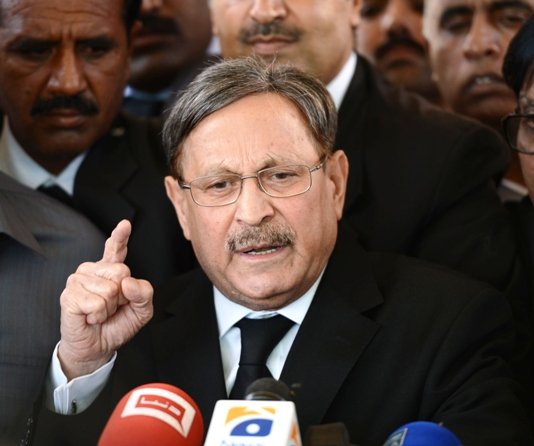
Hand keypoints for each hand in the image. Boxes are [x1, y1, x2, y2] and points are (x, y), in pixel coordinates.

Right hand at [57, 220, 152, 379]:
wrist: (98, 347)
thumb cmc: (117, 325)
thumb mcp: (142, 311)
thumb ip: (144, 293)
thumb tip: (128, 283)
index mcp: (112, 270)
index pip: (116, 249)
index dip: (120, 236)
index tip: (125, 224)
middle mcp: (93, 270)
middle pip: (121, 273)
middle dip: (122, 296)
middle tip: (111, 307)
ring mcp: (78, 281)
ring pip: (109, 289)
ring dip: (109, 308)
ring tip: (99, 313)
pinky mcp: (69, 296)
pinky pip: (96, 303)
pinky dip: (98, 315)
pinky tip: (90, 317)